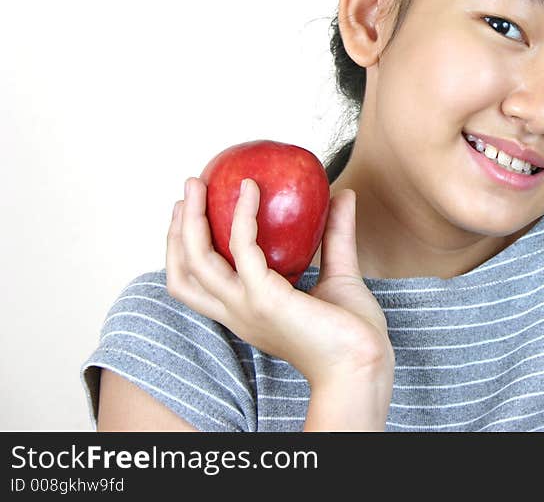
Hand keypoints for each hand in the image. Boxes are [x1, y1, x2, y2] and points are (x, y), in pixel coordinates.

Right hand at [165, 178, 393, 386]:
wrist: (363, 364)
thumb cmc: (352, 330)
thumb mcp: (339, 273)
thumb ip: (335, 235)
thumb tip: (342, 194)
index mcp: (245, 312)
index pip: (196, 283)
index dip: (184, 247)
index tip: (192, 210)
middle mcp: (237, 312)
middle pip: (183, 271)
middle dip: (177, 228)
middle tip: (191, 186)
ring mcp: (246, 307)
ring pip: (197, 261)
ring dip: (193, 218)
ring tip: (200, 183)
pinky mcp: (265, 299)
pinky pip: (243, 248)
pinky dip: (242, 215)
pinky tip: (252, 189)